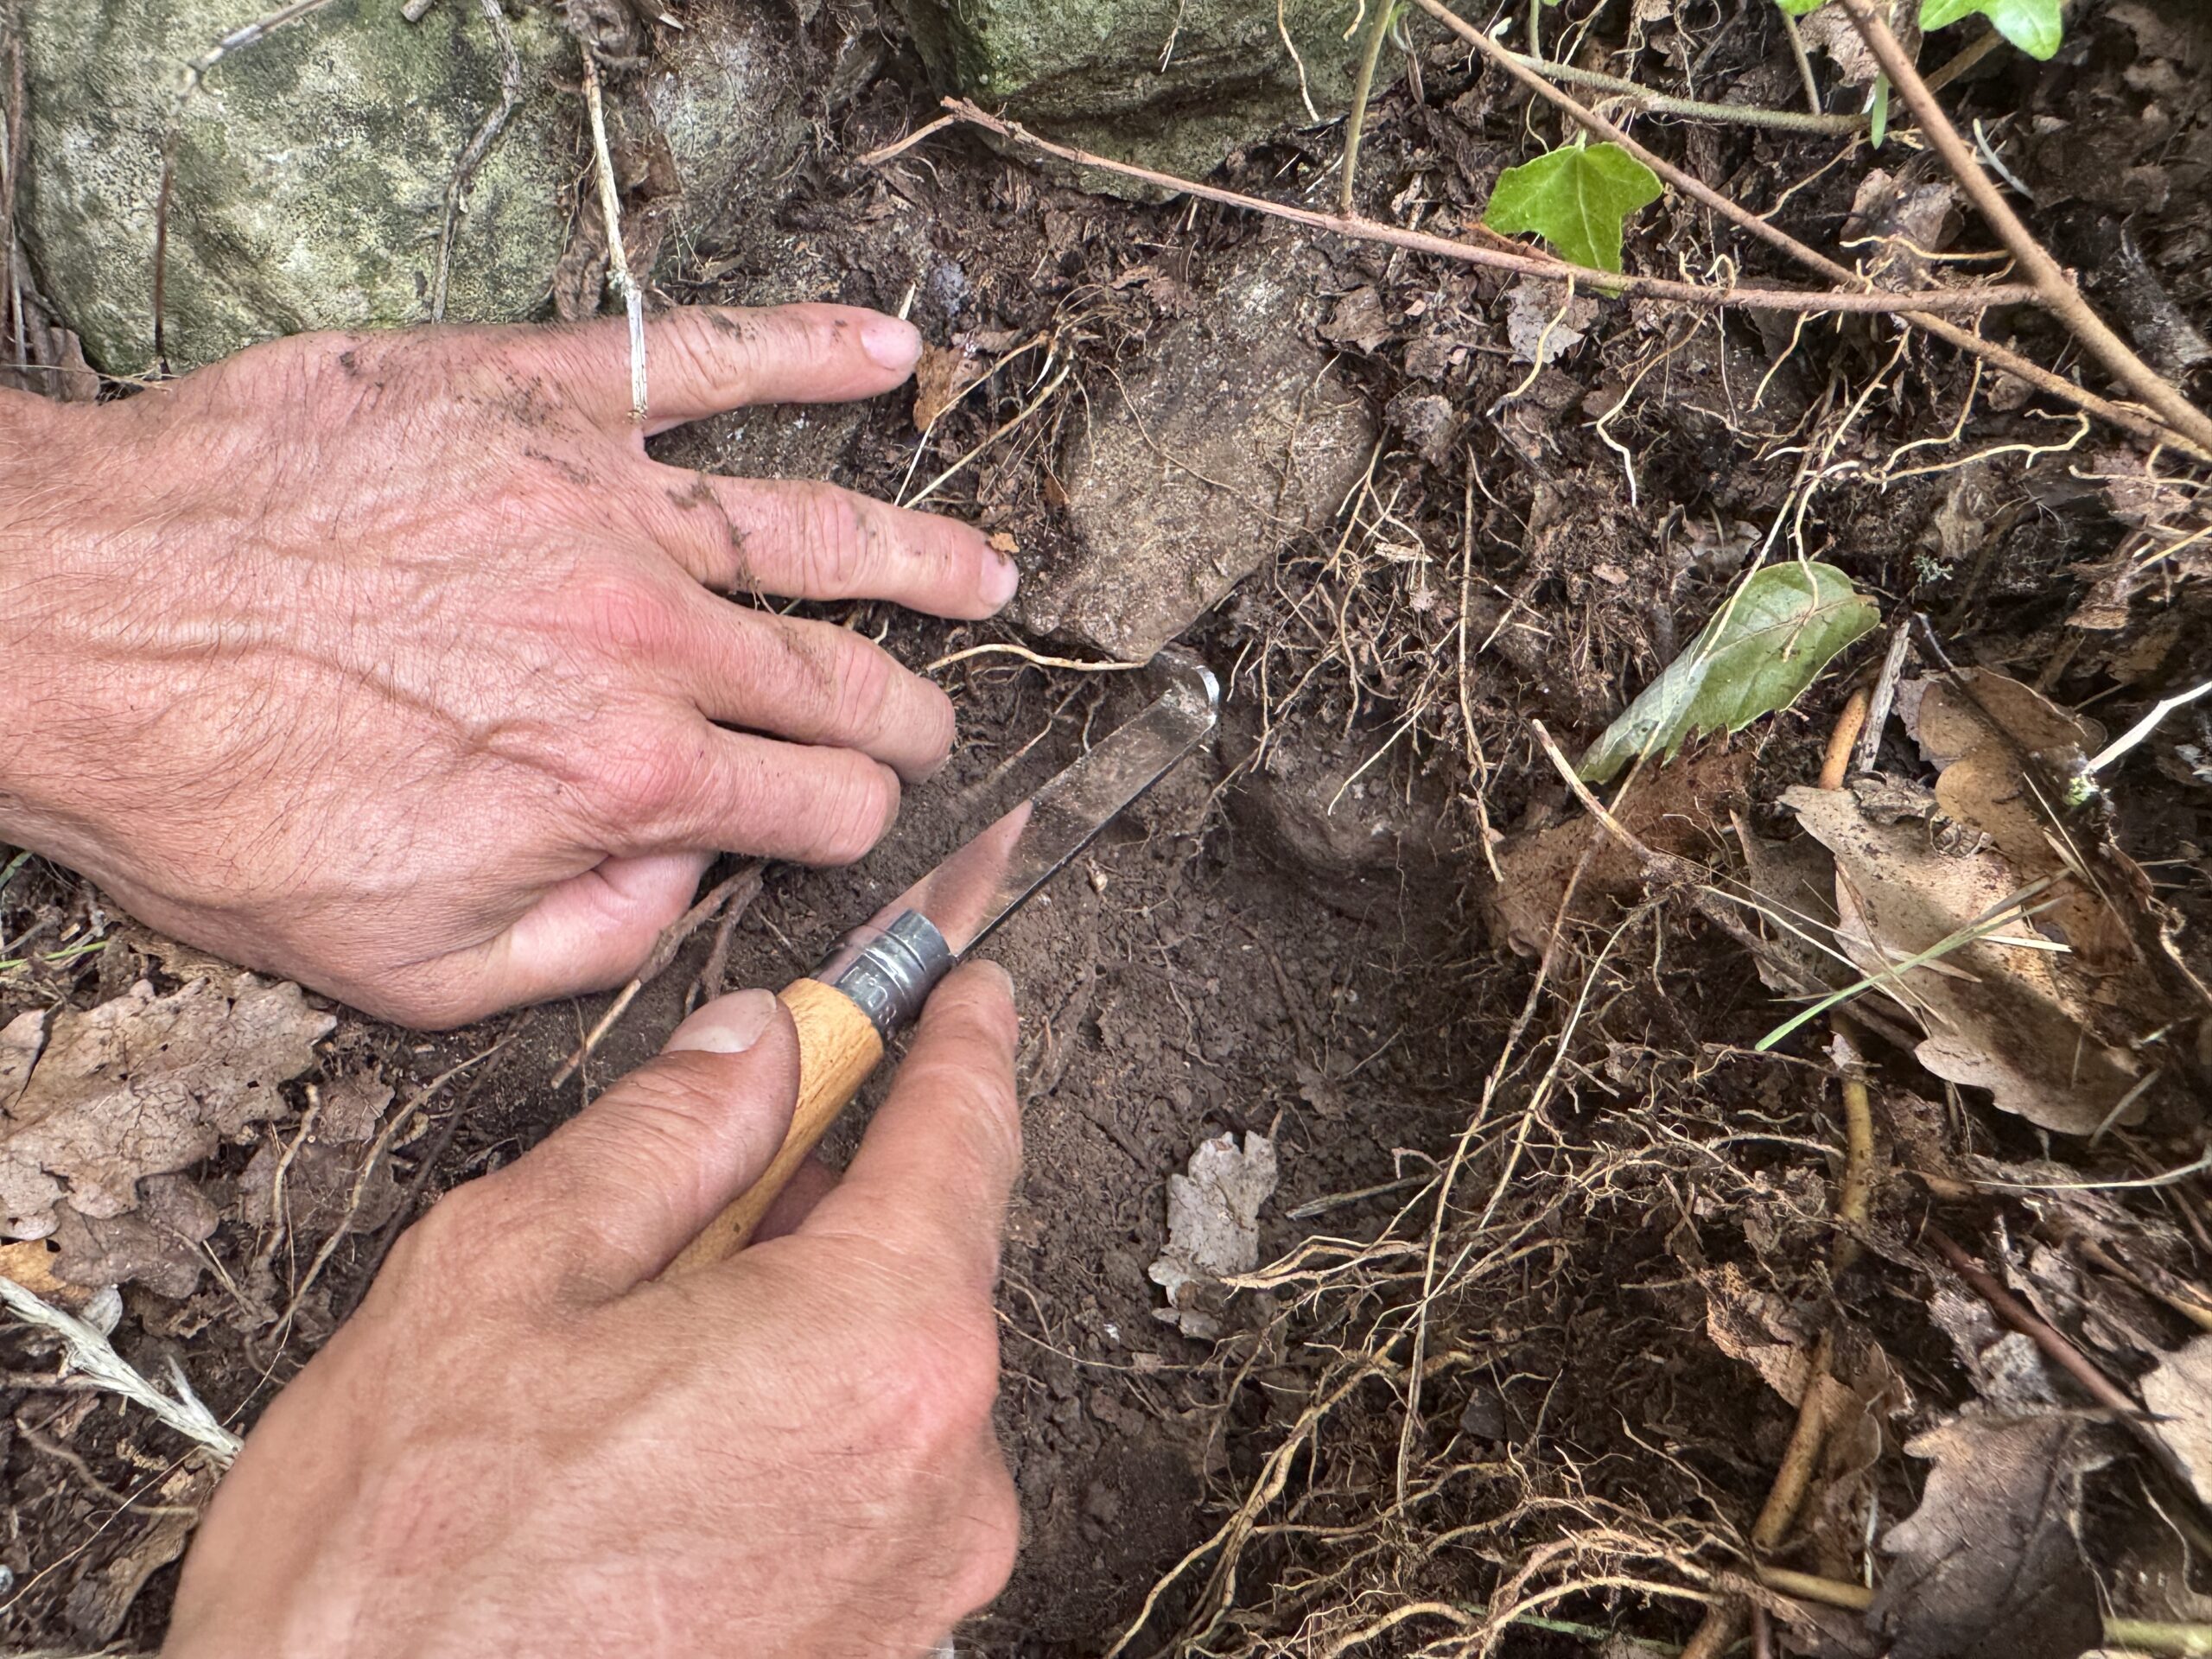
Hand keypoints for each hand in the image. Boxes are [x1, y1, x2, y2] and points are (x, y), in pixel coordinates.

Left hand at [0, 309, 1014, 1025]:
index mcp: (629, 778)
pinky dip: (808, 348)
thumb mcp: (409, 968)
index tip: (859, 823)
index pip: (819, 804)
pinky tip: (886, 351)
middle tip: (937, 727)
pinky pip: (702, 360)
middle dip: (913, 716)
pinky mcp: (534, 398)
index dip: (858, 827)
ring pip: (816, 528)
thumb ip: (591, 941)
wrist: (69, 629)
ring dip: (922, 555)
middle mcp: (645, 638)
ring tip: (988, 570)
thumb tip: (689, 880)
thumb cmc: (217, 800)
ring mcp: (601, 505)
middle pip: (844, 678)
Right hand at [164, 962, 1022, 1658]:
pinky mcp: (875, 1652)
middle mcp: (940, 1474)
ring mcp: (920, 1583)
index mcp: (873, 1347)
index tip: (963, 998)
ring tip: (641, 1350)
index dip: (958, 1047)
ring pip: (889, 1378)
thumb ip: (660, 1139)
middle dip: (831, 1197)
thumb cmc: (400, 1578)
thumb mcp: (497, 1281)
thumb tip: (754, 1050)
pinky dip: (798, 1428)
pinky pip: (869, 1484)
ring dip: (801, 1324)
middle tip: (718, 1174)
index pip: (962, 1139)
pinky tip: (669, 1449)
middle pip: (925, 1263)